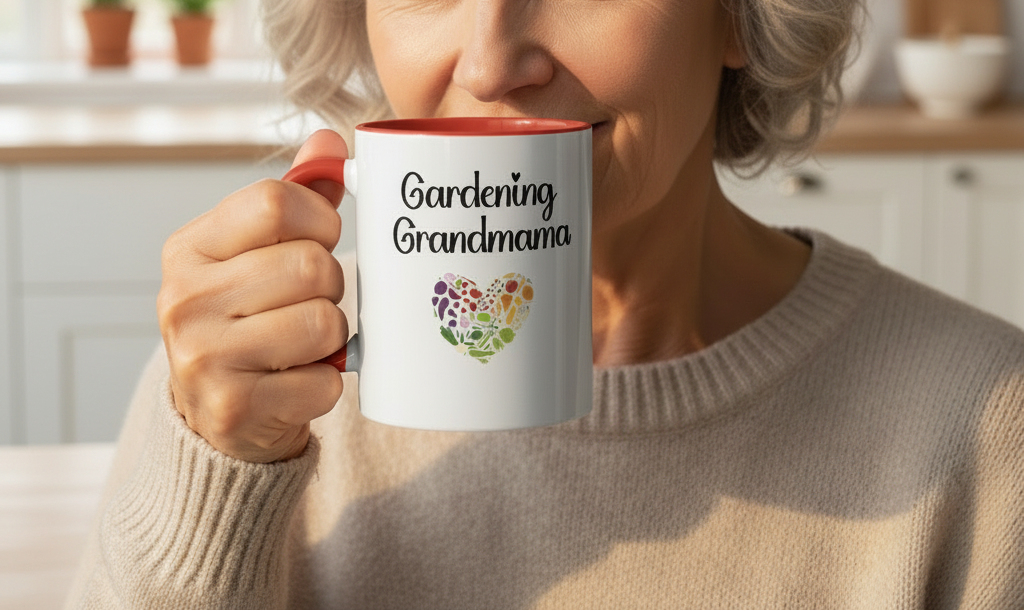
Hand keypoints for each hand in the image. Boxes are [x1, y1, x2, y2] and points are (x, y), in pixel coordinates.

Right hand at [157, 130, 349, 462]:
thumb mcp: (257, 253)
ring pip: (325, 321)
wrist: (221, 415)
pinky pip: (323, 381)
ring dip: (332, 337)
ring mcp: (203, 357)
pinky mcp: (232, 407)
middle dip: (330, 286)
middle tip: (308, 304)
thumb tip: (331, 145)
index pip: (277, 202)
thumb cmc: (249, 321)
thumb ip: (295, 199)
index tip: (319, 240)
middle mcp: (185, 299)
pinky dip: (325, 383)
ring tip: (302, 344)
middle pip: (311, 265)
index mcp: (189, 249)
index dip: (320, 221)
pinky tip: (296, 383)